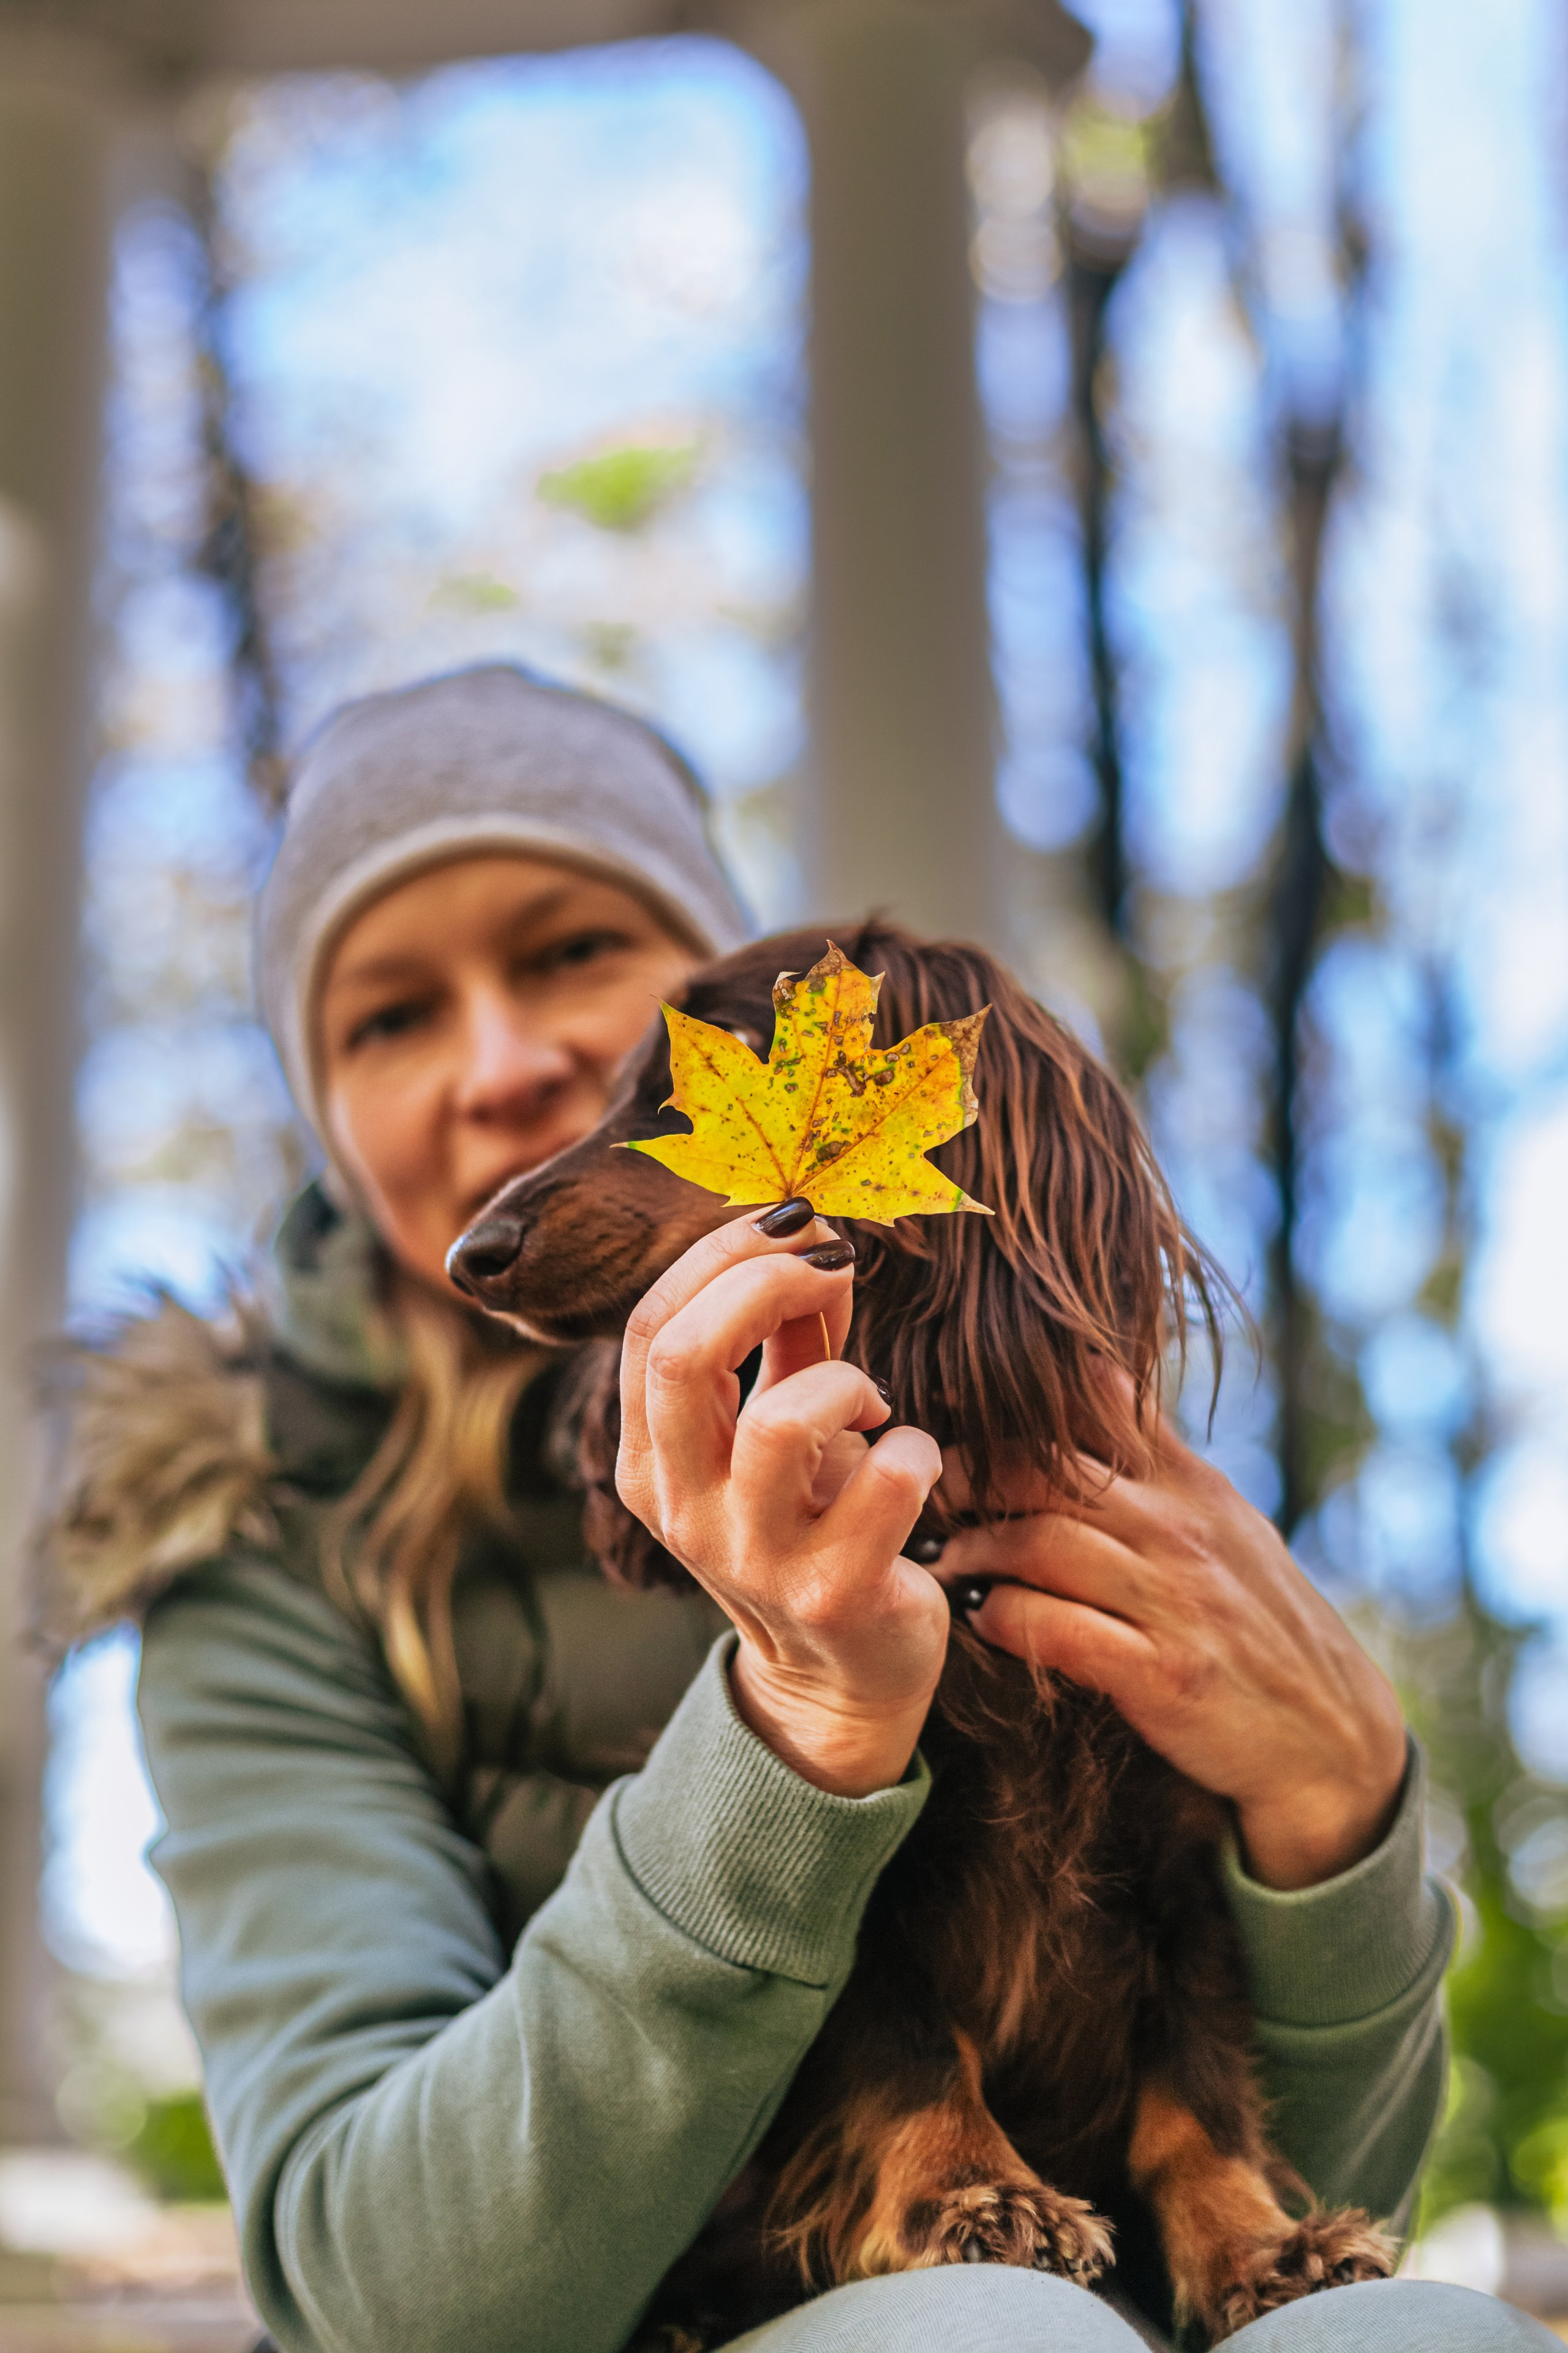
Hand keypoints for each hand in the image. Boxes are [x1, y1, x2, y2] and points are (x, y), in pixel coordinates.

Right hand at [617, 1202, 947, 1797]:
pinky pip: (886, 1481)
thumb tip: (813, 1242)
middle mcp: (684, 1509)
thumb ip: (786, 1341)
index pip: (650, 1326)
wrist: (845, 1672)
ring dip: (844, 1380)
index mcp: (651, 1460)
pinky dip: (916, 1449)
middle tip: (834, 1266)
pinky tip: (913, 1462)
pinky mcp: (835, 1593)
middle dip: (767, 1282)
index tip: (795, 1223)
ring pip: (780, 1423)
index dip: (722, 1253)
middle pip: (683, 1355)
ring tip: (869, 1400)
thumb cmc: (814, 1523)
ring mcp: (754, 1557)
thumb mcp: (780, 1430)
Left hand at [938, 1400, 1406, 1888]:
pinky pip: (1061, 1631)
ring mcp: (1175, 1603)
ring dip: (975, 1549)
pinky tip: (980, 1619)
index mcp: (1193, 1489)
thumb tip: (1095, 1365)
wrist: (1333, 1739)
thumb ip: (1157, 1449)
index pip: (1089, 1421)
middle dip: (968, 1477)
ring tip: (937, 1558)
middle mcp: (1182, 1533)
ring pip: (1043, 1546)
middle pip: (1046, 1476)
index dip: (1004, 1418)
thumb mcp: (1225, 1521)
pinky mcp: (1164, 1675)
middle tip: (917, 1489)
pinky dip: (1008, 1619)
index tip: (946, 1424)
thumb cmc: (1261, 1620)